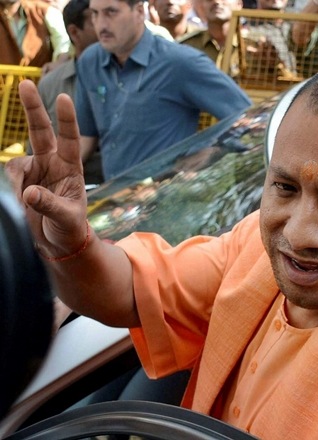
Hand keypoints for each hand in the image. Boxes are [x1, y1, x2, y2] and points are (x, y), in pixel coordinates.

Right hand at [4, 80, 87, 259]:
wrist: (59, 241)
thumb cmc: (71, 227)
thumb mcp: (67, 218)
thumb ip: (50, 205)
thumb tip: (30, 193)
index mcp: (71, 168)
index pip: (69, 139)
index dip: (66, 119)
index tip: (64, 98)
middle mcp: (51, 163)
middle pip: (40, 131)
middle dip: (32, 107)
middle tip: (25, 83)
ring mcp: (33, 170)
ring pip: (15, 165)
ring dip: (16, 184)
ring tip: (24, 205)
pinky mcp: (19, 180)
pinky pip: (8, 179)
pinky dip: (10, 191)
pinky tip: (17, 203)